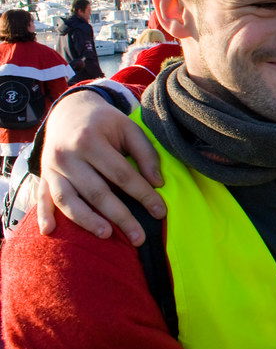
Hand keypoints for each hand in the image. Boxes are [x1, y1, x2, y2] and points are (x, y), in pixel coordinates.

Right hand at [36, 90, 164, 244]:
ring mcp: (51, 167)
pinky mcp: (43, 176)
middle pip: (96, 191)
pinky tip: (50, 231)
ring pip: (67, 199)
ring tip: (107, 234)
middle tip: (139, 238)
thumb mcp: (129, 128)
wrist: (69, 110)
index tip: (160, 212)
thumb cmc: (105, 122)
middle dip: (120, 216)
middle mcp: (67, 155)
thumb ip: (145, 153)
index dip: (143, 194)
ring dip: (86, 220)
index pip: (121, 174)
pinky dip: (44, 215)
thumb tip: (157, 182)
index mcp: (90, 140)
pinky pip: (42, 198)